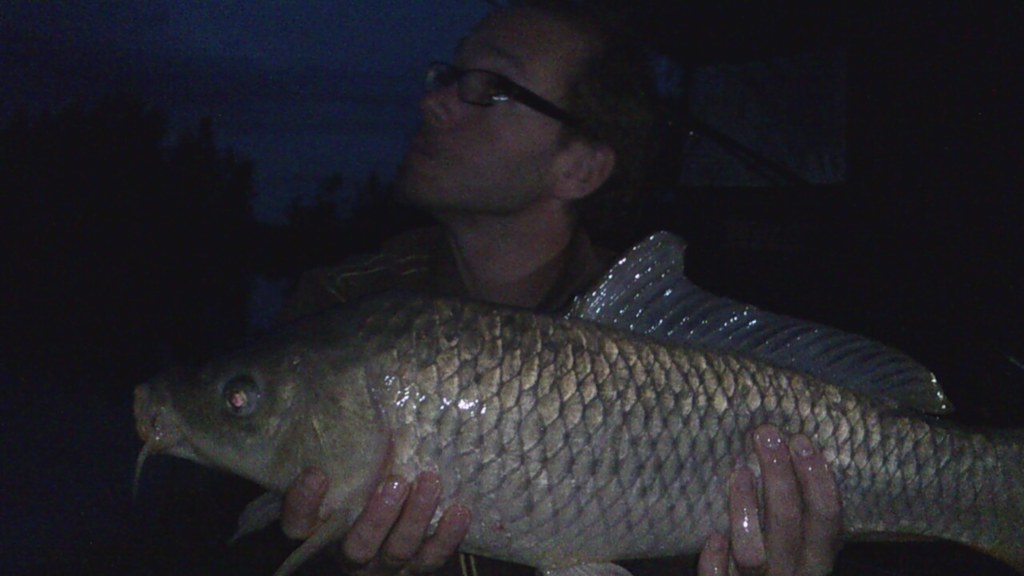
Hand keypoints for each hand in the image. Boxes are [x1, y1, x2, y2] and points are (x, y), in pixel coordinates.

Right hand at [281, 467, 471, 575]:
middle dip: (377, 516)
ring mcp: (385, 565)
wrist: (389, 542)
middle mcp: (350, 554)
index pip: (299, 526)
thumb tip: (363, 389)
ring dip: (416, 517)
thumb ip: (346, 456)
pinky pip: (433, 558)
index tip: (316, 473)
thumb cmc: (361, 494)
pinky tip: (459, 510)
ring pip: (399, 550)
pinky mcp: (418, 568)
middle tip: (396, 481)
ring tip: (430, 481)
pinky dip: (448, 536)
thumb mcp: (347, 479)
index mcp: (323, 533)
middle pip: (358, 546)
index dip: (303, 505)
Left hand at [697, 425, 841, 575]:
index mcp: (817, 557)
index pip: (826, 516)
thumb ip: (796, 512)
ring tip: (740, 472)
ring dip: (746, 509)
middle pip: (789, 523)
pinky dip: (716, 559)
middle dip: (779, 475)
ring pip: (754, 553)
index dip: (817, 477)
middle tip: (766, 435)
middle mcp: (794, 572)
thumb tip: (785, 452)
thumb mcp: (799, 545)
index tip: (800, 439)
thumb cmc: (779, 565)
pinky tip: (714, 536)